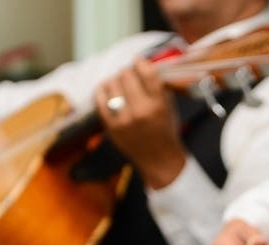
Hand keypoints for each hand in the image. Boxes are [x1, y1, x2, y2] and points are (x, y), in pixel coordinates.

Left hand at [95, 58, 185, 189]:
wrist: (159, 160)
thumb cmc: (166, 131)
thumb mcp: (168, 107)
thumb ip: (158, 86)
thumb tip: (144, 65)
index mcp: (158, 105)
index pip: (147, 73)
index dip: (140, 62)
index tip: (137, 60)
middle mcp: (141, 111)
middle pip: (126, 75)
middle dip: (127, 72)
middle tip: (129, 76)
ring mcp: (124, 120)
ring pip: (111, 84)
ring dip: (115, 81)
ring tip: (119, 84)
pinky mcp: (112, 127)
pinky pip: (100, 100)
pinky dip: (102, 91)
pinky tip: (106, 90)